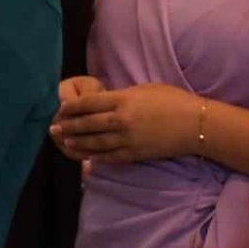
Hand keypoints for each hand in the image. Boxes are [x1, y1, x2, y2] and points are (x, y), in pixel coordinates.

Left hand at [49, 83, 201, 165]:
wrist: (195, 124)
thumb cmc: (172, 100)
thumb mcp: (144, 90)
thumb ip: (121, 96)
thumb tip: (103, 101)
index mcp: (122, 100)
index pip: (87, 104)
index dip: (71, 107)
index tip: (61, 109)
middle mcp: (120, 120)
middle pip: (86, 124)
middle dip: (68, 127)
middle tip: (53, 129)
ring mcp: (127, 139)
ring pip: (94, 143)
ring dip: (76, 143)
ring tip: (64, 142)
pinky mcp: (134, 154)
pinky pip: (109, 157)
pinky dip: (94, 157)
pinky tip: (85, 156)